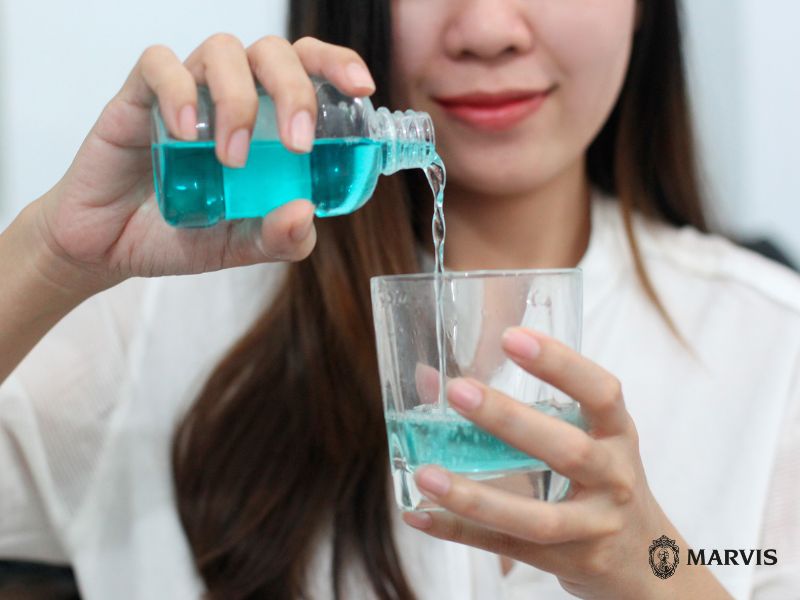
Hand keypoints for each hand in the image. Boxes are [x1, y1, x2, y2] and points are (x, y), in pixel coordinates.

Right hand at [29, 34, 375, 295]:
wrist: (112, 247)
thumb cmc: (183, 233)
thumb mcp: (242, 245)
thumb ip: (278, 238)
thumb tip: (307, 213)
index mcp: (268, 118)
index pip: (308, 68)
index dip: (337, 65)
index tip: (361, 87)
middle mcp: (232, 93)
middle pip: (273, 52)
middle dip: (294, 89)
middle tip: (297, 144)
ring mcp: (187, 90)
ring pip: (223, 50)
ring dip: (238, 100)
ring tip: (232, 157)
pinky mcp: (138, 96)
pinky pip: (159, 65)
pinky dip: (178, 91)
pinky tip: (186, 133)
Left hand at [402, 327, 731, 599]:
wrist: (644, 560)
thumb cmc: (601, 480)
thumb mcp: (585, 437)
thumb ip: (520, 407)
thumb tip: (429, 379)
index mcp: (618, 435)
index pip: (601, 392)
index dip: (560, 363)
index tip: (512, 337)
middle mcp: (614, 479)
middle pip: (568, 452)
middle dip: (510, 421)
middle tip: (458, 391)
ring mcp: (594, 528)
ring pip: (535, 518)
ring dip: (475, 497)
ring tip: (425, 474)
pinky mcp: (568, 562)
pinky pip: (507, 548)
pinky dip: (459, 532)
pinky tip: (418, 515)